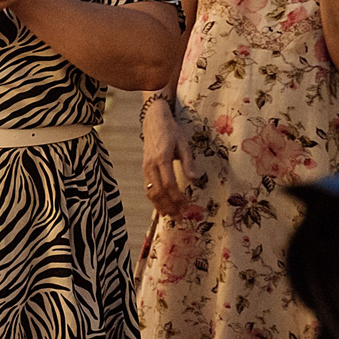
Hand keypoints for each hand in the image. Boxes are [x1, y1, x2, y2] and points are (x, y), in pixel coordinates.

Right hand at [141, 101, 198, 218]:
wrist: (154, 121)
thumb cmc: (171, 131)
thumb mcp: (184, 144)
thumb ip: (188, 163)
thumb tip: (195, 180)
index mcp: (162, 159)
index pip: (169, 184)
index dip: (177, 198)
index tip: (186, 207)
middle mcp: (151, 165)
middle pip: (158, 191)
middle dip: (169, 206)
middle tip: (179, 218)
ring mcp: (145, 167)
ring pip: (150, 191)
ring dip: (160, 205)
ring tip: (170, 216)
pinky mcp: (144, 168)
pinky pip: (147, 187)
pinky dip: (154, 199)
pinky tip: (161, 206)